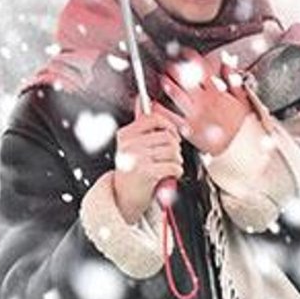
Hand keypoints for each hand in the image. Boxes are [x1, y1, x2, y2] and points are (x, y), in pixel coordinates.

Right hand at [112, 97, 184, 222]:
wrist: (123, 198)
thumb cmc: (131, 170)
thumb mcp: (131, 145)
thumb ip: (139, 123)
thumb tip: (141, 100)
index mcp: (125, 135)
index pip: (153, 119)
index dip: (168, 126)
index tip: (171, 135)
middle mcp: (129, 145)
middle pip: (167, 136)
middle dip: (174, 147)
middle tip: (169, 156)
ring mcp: (137, 158)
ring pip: (173, 151)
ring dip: (176, 161)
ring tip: (167, 166)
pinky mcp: (146, 173)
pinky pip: (174, 166)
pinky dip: (176, 172)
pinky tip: (168, 175)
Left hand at [161, 50, 251, 155]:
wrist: (239, 146)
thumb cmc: (240, 123)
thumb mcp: (242, 99)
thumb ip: (233, 78)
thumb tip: (227, 60)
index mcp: (217, 93)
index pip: (202, 69)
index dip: (191, 57)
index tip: (185, 52)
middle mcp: (203, 102)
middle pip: (185, 79)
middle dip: (175, 69)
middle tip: (170, 65)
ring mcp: (194, 115)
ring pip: (176, 95)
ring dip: (167, 84)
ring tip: (162, 79)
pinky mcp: (188, 128)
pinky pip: (170, 117)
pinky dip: (159, 110)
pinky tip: (154, 103)